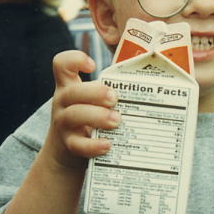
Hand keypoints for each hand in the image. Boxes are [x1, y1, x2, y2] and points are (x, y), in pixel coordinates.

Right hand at [46, 49, 119, 170]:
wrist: (67, 154)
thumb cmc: (89, 119)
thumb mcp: (93, 100)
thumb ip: (110, 90)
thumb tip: (150, 84)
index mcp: (70, 86)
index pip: (62, 64)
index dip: (75, 60)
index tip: (93, 65)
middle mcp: (63, 102)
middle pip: (71, 91)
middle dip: (95, 92)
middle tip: (115, 98)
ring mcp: (63, 124)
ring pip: (73, 116)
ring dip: (97, 116)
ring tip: (116, 120)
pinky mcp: (69, 145)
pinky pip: (77, 145)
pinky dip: (93, 145)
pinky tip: (108, 144)